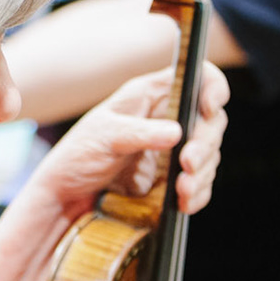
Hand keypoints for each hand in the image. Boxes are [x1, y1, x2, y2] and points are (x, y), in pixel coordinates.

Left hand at [24, 63, 228, 220]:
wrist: (67, 194)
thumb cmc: (78, 154)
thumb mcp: (104, 137)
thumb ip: (139, 133)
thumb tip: (175, 133)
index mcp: (151, 95)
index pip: (197, 78)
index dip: (212, 87)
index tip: (209, 108)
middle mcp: (167, 118)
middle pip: (210, 121)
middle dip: (205, 143)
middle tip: (188, 163)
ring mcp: (173, 148)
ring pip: (208, 155)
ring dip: (202, 173)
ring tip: (182, 190)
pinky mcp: (172, 177)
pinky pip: (199, 182)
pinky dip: (198, 193)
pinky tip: (185, 202)